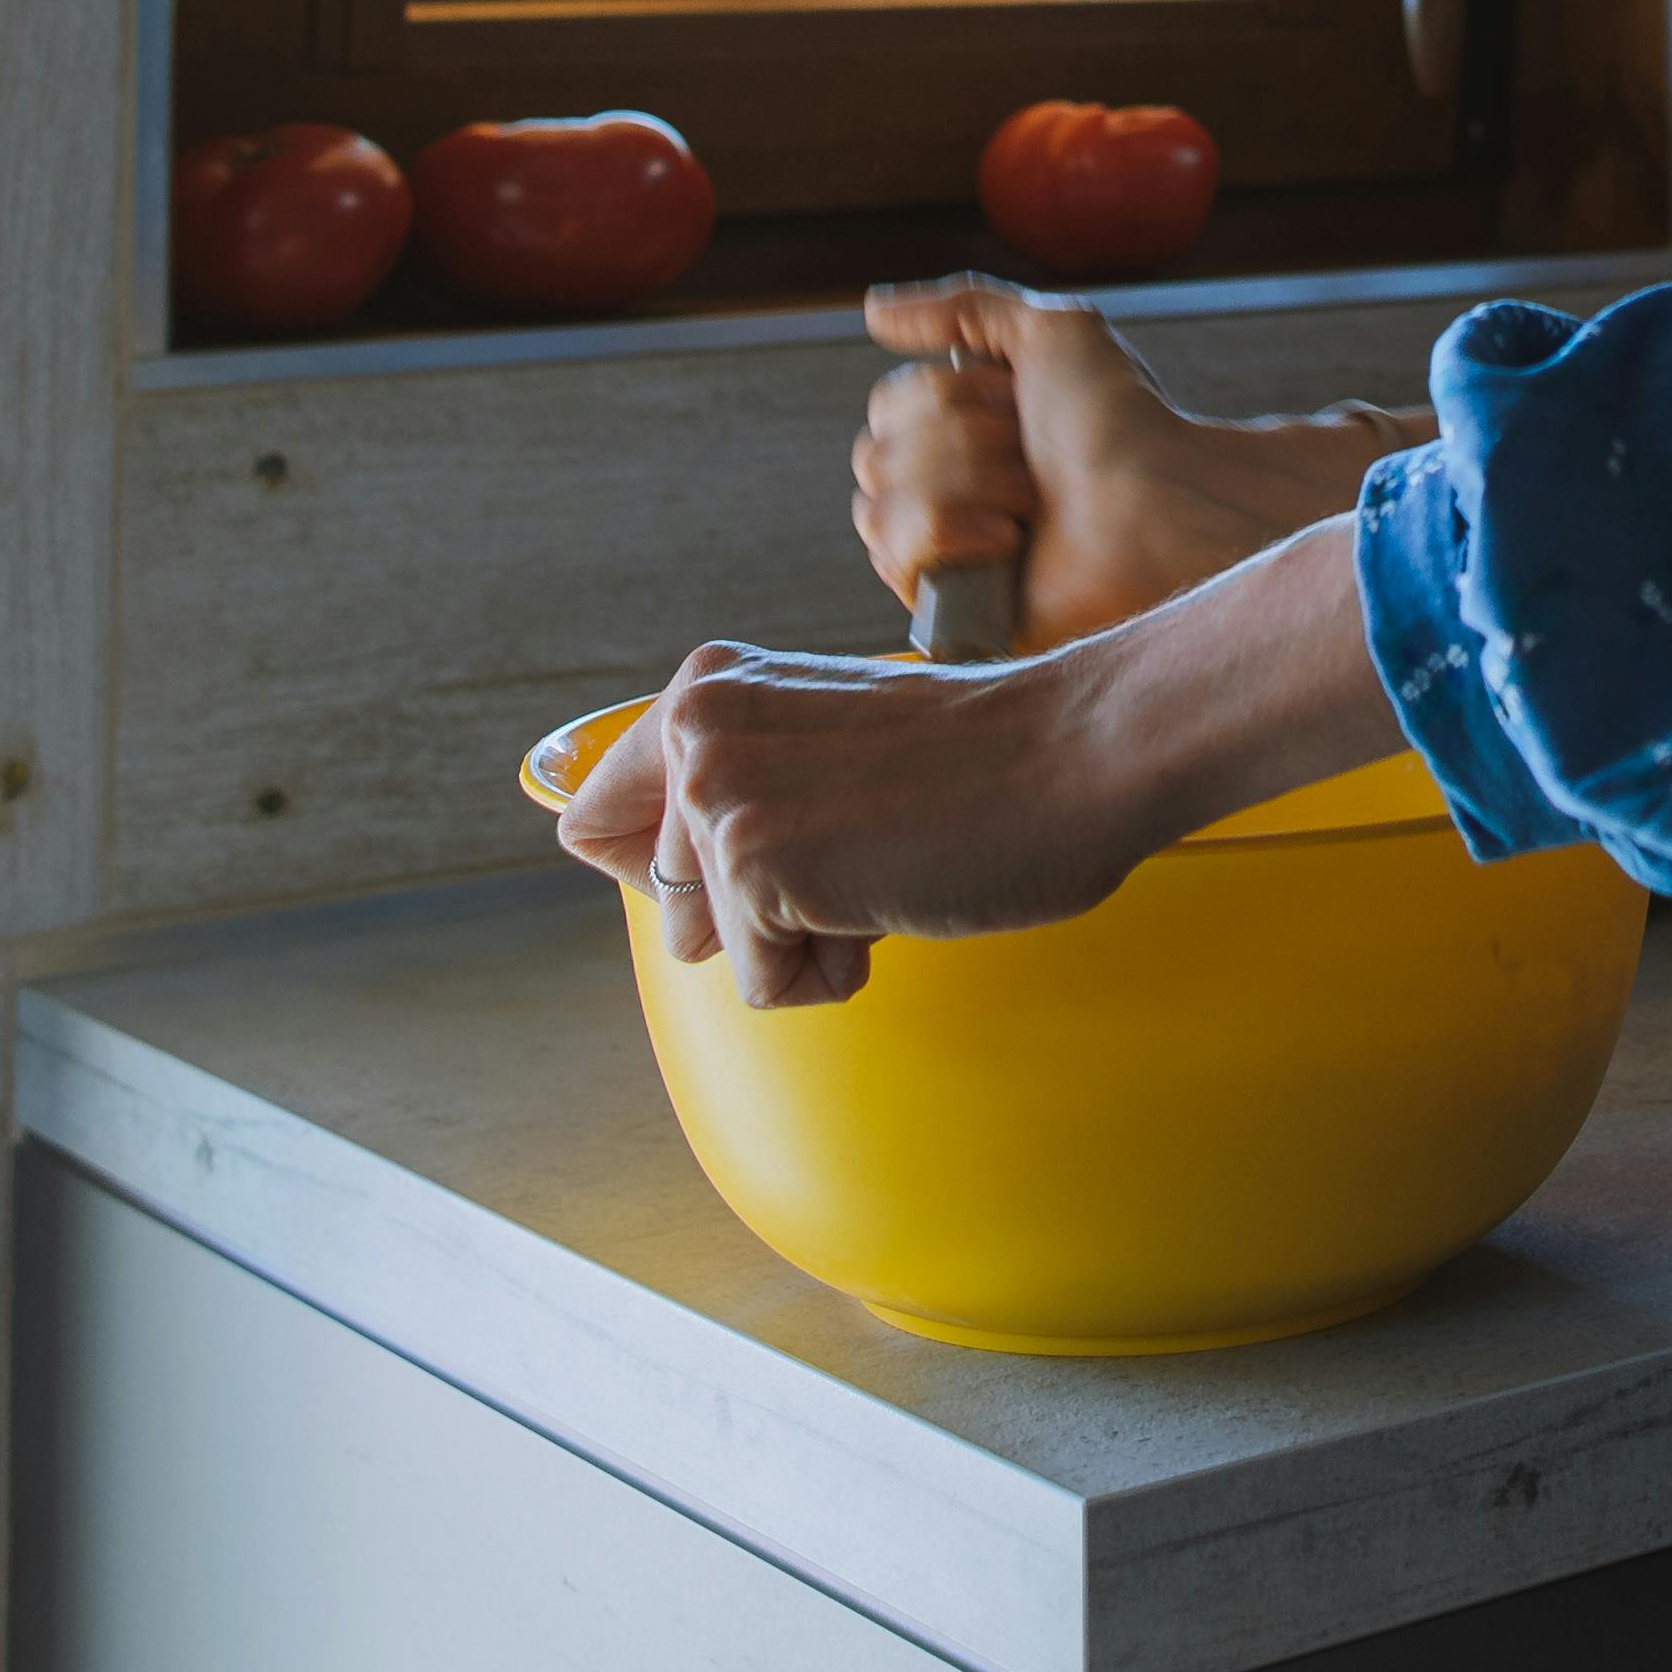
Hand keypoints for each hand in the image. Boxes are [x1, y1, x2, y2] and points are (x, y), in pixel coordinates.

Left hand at [555, 529, 1406, 1007]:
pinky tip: (890, 897)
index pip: (597, 823)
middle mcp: (692, 724)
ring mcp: (715, 791)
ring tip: (879, 869)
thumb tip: (643, 868)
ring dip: (796, 941)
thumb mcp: (823, 743)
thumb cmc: (980, 765)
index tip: (772, 859)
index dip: (678, 874)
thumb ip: (741, 779)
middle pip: (657, 900)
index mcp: (707, 685)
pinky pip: (762, 985)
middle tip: (856, 851)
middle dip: (751, 913)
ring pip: (710, 945)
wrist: (1074, 754)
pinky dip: (830, 971)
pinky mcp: (751, 861)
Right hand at [848, 277, 1411, 644]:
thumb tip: (872, 308)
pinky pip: (894, 554)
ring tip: (1033, 502)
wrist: (1158, 501)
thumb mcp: (1049, 332)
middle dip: (962, 440)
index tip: (1018, 402)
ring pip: (877, 502)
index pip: (886, 406)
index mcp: (962, 435)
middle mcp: (945, 493)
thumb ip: (962, 308)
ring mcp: (945, 557)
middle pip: (875, 451)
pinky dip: (949, 533)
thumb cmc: (1118, 418)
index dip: (947, 395)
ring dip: (968, 484)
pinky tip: (1009, 541)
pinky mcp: (950, 612)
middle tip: (1031, 456)